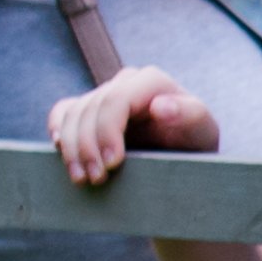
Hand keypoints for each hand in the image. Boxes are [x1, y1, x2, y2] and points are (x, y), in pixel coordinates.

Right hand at [45, 62, 219, 188]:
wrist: (186, 153)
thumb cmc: (197, 141)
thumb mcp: (203, 131)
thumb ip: (190, 115)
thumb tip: (160, 106)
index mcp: (151, 81)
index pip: (116, 100)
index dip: (107, 131)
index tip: (112, 164)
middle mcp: (125, 82)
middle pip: (91, 108)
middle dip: (88, 146)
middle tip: (96, 179)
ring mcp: (105, 93)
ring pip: (73, 113)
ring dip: (71, 147)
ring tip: (81, 178)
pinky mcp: (90, 108)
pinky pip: (63, 112)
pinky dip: (58, 130)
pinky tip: (60, 149)